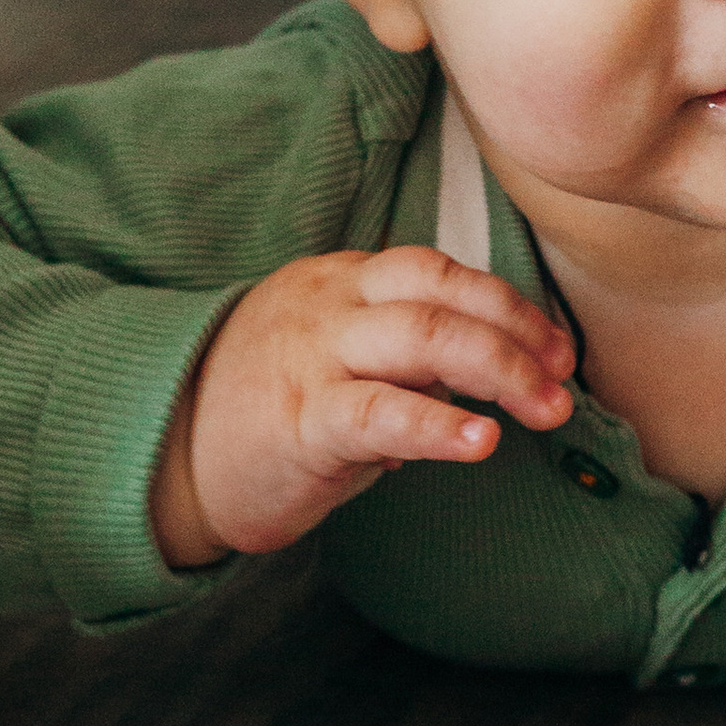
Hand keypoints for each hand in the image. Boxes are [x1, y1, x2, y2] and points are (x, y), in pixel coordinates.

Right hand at [151, 248, 575, 566]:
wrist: (163, 455)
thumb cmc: (266, 412)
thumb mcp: (340, 364)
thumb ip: (408, 360)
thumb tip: (495, 376)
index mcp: (342, 283)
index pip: (441, 271)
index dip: (509, 305)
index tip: (558, 349)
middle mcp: (330, 307)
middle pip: (443, 294)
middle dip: (517, 335)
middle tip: (562, 384)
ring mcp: (312, 358)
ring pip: (422, 337)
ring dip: (499, 371)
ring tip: (545, 410)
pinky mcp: (297, 420)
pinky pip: (379, 412)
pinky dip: (438, 425)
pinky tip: (479, 442)